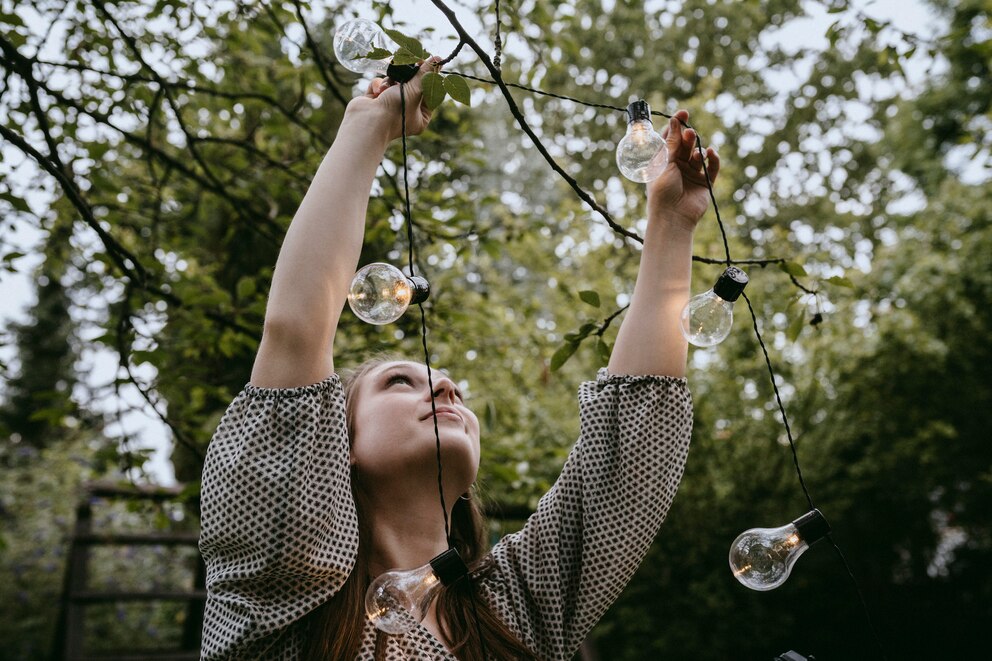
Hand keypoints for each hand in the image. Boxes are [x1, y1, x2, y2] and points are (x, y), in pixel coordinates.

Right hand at [345, 58, 439, 141]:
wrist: (367, 122)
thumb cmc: (394, 111)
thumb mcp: (414, 91)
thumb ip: (424, 74)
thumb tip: (438, 59)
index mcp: (420, 116)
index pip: (428, 92)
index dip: (426, 77)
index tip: (425, 62)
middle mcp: (407, 112)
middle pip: (411, 86)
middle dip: (405, 78)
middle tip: (407, 64)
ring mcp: (391, 106)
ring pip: (395, 83)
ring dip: (390, 82)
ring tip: (387, 89)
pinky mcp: (377, 100)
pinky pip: (381, 85)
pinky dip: (379, 86)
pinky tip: (377, 93)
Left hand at [646, 109, 720, 232]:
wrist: (672, 216)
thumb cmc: (662, 191)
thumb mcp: (664, 164)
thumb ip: (671, 143)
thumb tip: (674, 121)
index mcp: (663, 161)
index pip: (670, 139)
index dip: (676, 125)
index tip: (683, 113)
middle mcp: (677, 166)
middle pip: (685, 144)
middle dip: (688, 137)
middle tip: (690, 132)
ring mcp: (692, 174)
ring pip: (699, 154)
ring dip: (698, 150)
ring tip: (695, 153)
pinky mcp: (705, 182)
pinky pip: (712, 167)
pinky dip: (713, 159)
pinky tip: (711, 153)